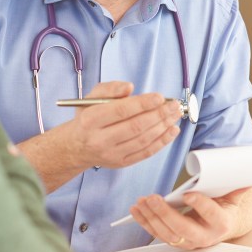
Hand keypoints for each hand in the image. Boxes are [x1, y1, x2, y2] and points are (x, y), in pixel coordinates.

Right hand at [19, 81, 184, 190]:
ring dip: (163, 127)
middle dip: (159, 115)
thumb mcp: (92, 97)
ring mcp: (111, 154)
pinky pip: (145, 153)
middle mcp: (100, 139)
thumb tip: (129, 87)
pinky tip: (172, 131)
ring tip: (175, 115)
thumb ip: (110, 89)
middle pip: (135, 127)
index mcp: (91, 120)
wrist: (76, 146)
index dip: (143, 104)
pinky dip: (162, 142)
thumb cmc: (87, 117)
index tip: (159, 97)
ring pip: (143, 141)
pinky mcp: (121, 163)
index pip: (120, 111)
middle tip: (174, 105)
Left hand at [128, 188, 250, 249]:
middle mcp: (205, 237)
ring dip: (151, 218)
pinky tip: (136, 210)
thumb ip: (238, 186)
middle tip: (153, 198)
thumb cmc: (226, 206)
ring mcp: (189, 242)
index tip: (187, 193)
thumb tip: (250, 176)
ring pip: (167, 233)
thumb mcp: (234, 196)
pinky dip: (144, 222)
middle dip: (166, 215)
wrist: (223, 225)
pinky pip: (158, 233)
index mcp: (222, 223)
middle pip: (183, 229)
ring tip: (141, 201)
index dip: (200, 205)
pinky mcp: (176, 241)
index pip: (211, 215)